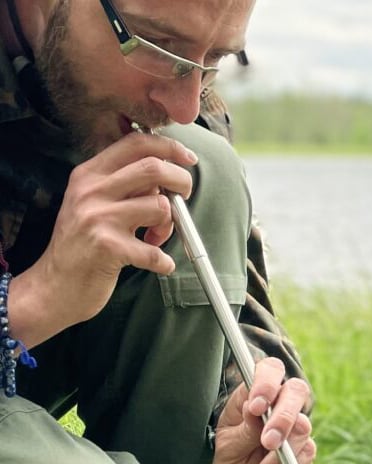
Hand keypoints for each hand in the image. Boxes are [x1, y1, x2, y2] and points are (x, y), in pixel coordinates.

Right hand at [8, 132, 196, 347]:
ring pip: (160, 206)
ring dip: (170, 225)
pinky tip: (159, 265)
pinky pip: (156, 252)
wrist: (56, 284)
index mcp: (90, 174)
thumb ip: (124, 187)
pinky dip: (165, 262)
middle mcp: (92, 190)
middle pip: (153, 168)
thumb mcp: (94, 203)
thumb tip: (167, 179)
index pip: (135, 144)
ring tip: (155, 239)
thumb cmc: (84, 245)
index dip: (168, 147)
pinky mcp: (108, 248)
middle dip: (181, 183)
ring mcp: (98, 217)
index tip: (188, 159)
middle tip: (182, 200)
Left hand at [212, 356, 315, 463]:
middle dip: (284, 416)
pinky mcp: (307, 448)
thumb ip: (243, 430)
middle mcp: (280, 405)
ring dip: (282, 453)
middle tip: (269, 441)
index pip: (269, 370)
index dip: (267, 383)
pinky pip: (307, 453)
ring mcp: (297, 426)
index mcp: (255, 394)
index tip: (256, 408)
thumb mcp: (227, 447)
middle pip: (296, 390)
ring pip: (303, 426)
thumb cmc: (232, 461)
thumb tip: (254, 411)